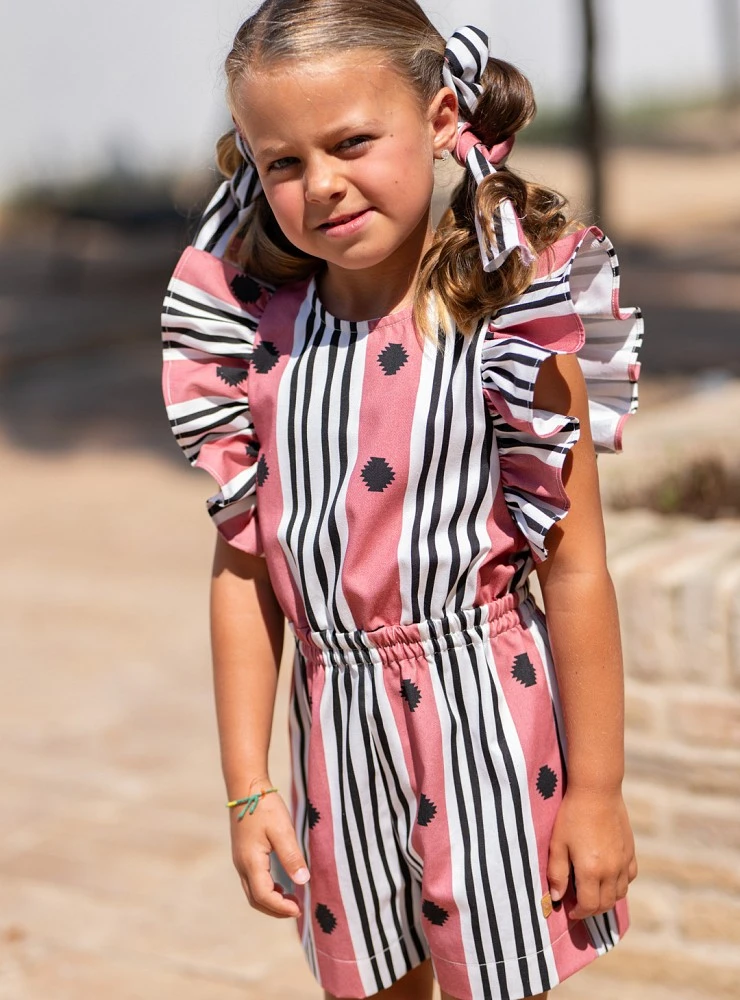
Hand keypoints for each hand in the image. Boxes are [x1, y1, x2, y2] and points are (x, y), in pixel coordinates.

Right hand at [229, 777, 309, 918]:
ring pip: (253, 892)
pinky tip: (282, 885)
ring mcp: (241, 861)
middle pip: (256, 899)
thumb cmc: (265, 807)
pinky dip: (267, 890)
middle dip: (276, 909)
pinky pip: (253, 881)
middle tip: (298, 909)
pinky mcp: (244, 855)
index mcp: (251, 862)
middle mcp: (242, 865)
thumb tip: (303, 882)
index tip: (299, 909)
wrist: (246, 788)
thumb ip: (291, 856)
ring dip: (271, 901)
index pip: (264, 896)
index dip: (281, 907)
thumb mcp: (282, 830)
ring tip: (293, 900)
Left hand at [546, 786, 637, 920]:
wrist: (597, 791)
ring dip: (606, 899)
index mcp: (591, 871)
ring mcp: (623, 862)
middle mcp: (611, 871)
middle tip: (578, 904)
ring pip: (620, 894)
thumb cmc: (572, 815)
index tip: (569, 911)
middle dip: (591, 909)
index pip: (588, 905)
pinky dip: (620, 884)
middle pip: (605, 903)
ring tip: (592, 892)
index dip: (578, 913)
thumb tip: (556, 898)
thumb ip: (557, 873)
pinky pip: (629, 878)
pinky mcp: (630, 852)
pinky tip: (608, 877)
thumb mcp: (558, 843)